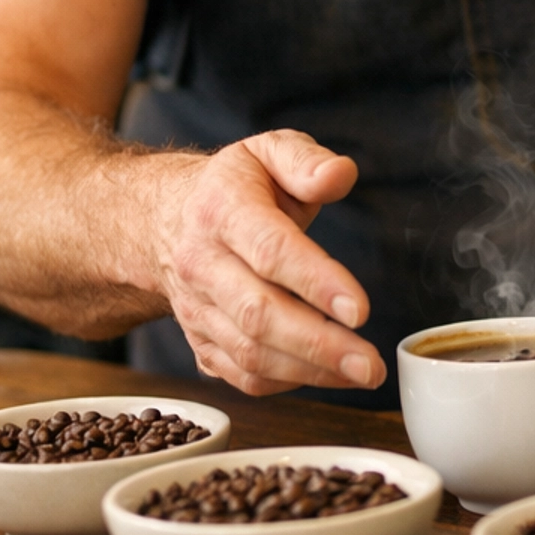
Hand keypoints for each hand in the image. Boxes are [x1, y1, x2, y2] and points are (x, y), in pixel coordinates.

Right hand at [151, 130, 383, 394]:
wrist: (163, 218)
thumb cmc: (233, 185)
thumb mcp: (268, 151)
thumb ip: (306, 161)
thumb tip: (339, 175)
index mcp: (222, 210)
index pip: (270, 250)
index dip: (316, 282)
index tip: (360, 310)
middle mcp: (202, 264)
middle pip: (258, 314)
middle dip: (319, 344)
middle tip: (370, 363)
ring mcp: (196, 308)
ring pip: (249, 353)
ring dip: (308, 371)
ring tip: (362, 373)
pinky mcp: (199, 340)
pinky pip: (238, 374)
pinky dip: (282, 383)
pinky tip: (324, 376)